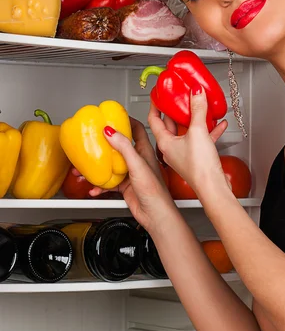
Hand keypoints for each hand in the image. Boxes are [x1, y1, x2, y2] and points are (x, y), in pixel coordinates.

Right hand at [75, 117, 176, 232]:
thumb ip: (123, 147)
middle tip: (91, 141)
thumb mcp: (137, 165)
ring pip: (110, 166)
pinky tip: (93, 188)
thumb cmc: (154, 191)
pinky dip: (99, 185)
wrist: (156, 214)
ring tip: (82, 170)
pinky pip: (108, 183)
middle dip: (104, 144)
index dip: (125, 120)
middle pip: (118, 146)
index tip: (113, 115)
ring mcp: (130, 173)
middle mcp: (137, 160)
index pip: (135, 129)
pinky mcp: (125, 186)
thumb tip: (110, 131)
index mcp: (144, 151)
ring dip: (96, 169)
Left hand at [148, 86, 228, 194]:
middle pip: (170, 124)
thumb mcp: (197, 132)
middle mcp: (172, 149)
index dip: (155, 105)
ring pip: (187, 131)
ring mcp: (184, 154)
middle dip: (176, 109)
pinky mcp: (197, 159)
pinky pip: (201, 140)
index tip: (158, 94)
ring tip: (199, 107)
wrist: (213, 188)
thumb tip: (195, 93)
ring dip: (194, 119)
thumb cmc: (199, 168)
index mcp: (165, 143)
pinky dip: (208, 130)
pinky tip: (218, 124)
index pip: (154, 119)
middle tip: (179, 97)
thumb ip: (198, 110)